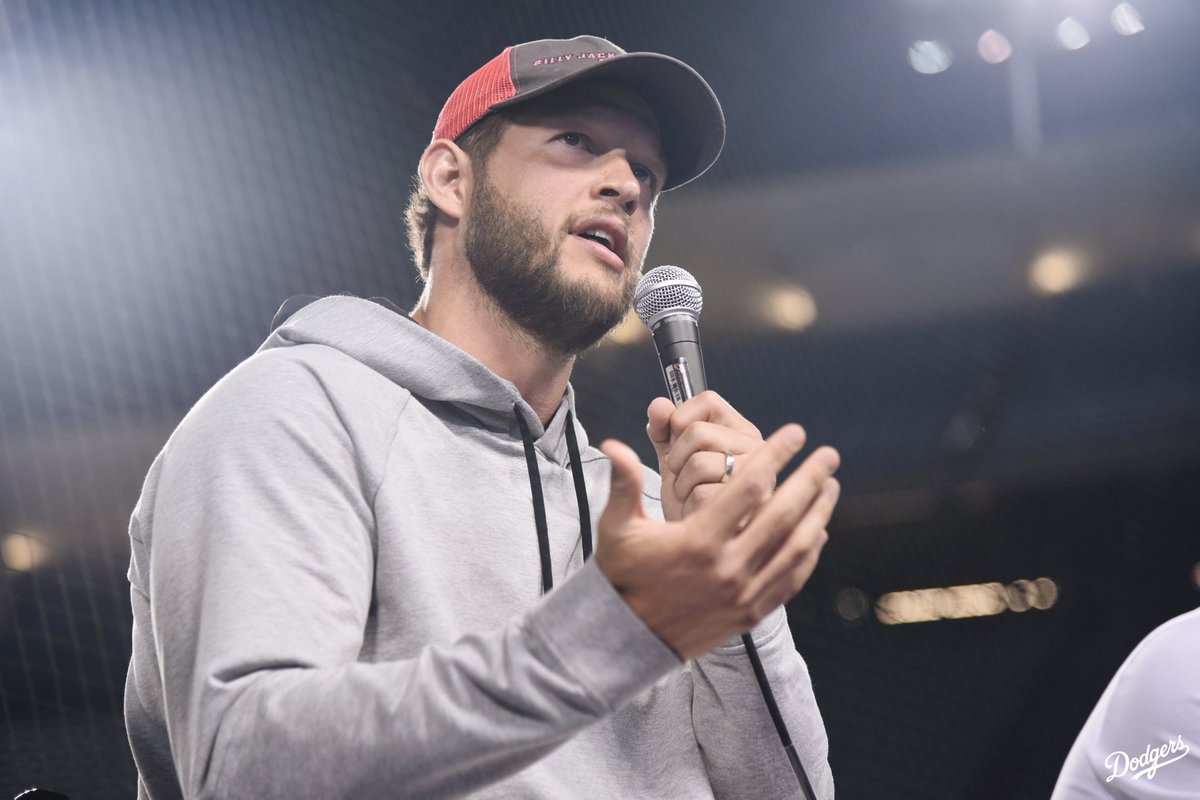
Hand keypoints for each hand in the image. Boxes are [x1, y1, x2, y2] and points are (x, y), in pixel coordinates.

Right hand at [596, 425, 839, 660]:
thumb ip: (623, 483)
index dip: (775, 455)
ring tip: (830, 486)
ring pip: (796, 546)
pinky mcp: (752, 613)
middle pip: (784, 514)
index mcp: (698, 541)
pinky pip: (792, 578)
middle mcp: (727, 568)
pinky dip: (809, 552)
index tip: (793, 434)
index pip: (749, 487)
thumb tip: (613, 443)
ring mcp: (744, 593)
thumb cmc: (623, 577)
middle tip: (828, 454)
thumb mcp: (617, 528)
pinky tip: (817, 530)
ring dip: (818, 512)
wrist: (628, 638)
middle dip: (810, 479)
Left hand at [647, 392, 766, 520]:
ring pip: (698, 463)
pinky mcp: (748, 507)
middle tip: (686, 476)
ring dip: (682, 484)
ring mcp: (757, 477)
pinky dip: (689, 505)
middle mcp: (755, 449)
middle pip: (697, 431)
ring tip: (693, 495)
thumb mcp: (674, 458)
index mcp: (740, 430)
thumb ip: (663, 429)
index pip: (708, 401)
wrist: (696, 544)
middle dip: (677, 458)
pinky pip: (701, 493)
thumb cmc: (691, 499)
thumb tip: (659, 405)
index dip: (680, 419)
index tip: (677, 440)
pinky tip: (699, 511)